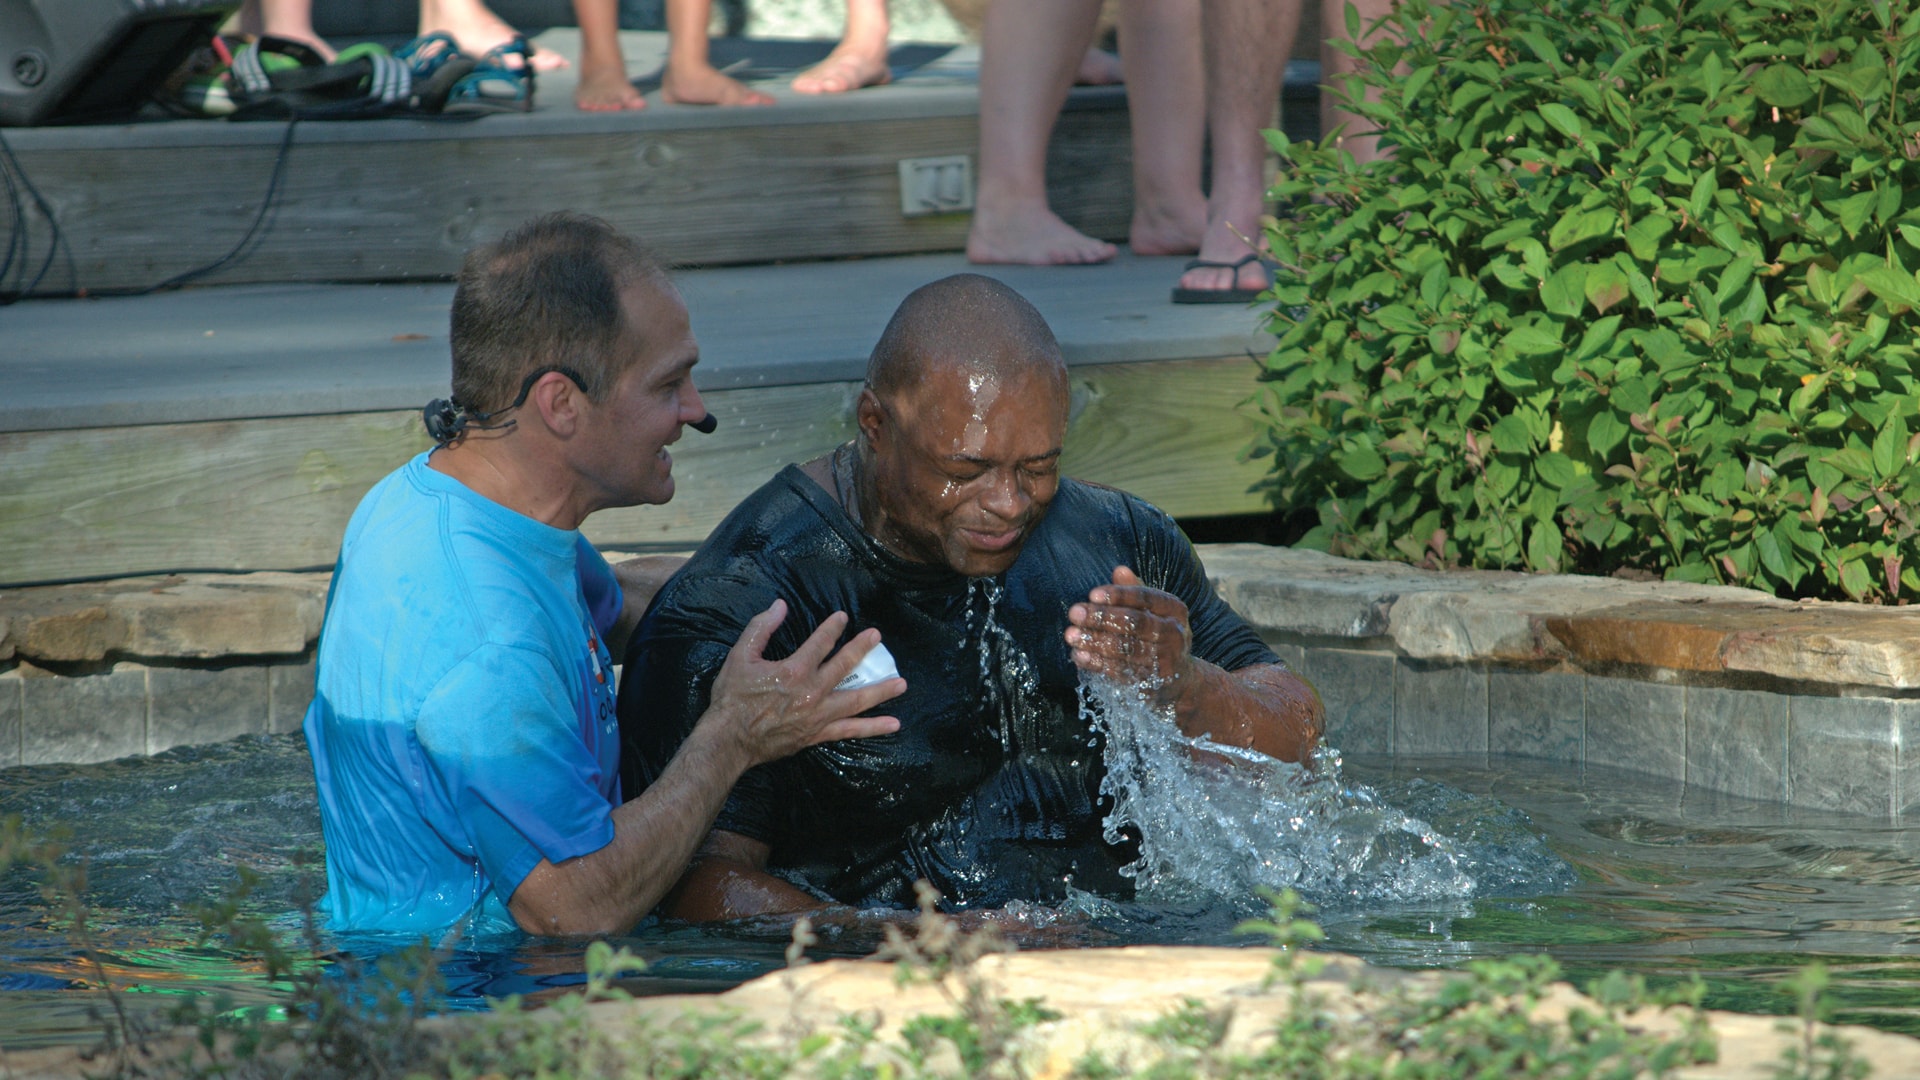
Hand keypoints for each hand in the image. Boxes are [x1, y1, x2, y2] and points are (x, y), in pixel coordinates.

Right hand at [705, 600, 904, 768]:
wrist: (729, 739)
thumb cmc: (733, 697)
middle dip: (862, 650)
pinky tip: (893, 725)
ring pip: (856, 700)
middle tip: (877, 637)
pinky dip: (872, 727)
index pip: (820, 642)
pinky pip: (850, 731)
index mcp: (794, 670)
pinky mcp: (818, 734)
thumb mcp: (740, 656)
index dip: (833, 627)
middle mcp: (812, 692)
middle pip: (845, 667)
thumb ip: (761, 628)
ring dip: (880, 691)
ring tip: (901, 684)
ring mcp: (818, 715)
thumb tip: (780, 605)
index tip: (842, 618)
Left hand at [1065, 566, 1193, 704]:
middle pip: (1135, 623)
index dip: (1119, 596)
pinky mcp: (1151, 683)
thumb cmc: (1158, 635)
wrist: (1178, 680)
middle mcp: (1174, 634)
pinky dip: (1097, 663)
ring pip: (1126, 649)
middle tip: (1074, 613)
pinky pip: (1120, 671)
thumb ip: (1135, 591)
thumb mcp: (1153, 611)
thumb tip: (1119, 570)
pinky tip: (1079, 655)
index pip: (1146, 598)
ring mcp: (1164, 660)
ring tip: (1071, 635)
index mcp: (1175, 610)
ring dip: (1095, 641)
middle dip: (1102, 618)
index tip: (1092, 594)